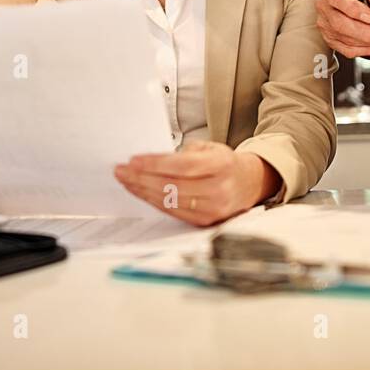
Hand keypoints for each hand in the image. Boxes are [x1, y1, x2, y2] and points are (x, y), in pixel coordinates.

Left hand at [114, 141, 280, 225]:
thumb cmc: (224, 163)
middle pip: (172, 186)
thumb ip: (183, 153)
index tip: (133, 160)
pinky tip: (141, 192)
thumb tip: (149, 161)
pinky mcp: (204, 221)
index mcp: (221, 165)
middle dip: (142, 178)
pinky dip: (153, 201)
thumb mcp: (210, 148)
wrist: (249, 184)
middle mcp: (218, 189)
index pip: (182, 166)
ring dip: (143, 191)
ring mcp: (212, 209)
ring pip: (169, 200)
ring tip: (126, 181)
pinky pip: (172, 211)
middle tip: (121, 171)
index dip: (155, 164)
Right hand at [316, 0, 369, 57]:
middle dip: (365, 33)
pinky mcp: (331, 41)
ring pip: (345, 39)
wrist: (345, 2)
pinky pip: (347, 50)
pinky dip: (365, 50)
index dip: (354, 9)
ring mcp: (326, 26)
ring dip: (369, 43)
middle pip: (340, 24)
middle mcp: (325, 8)